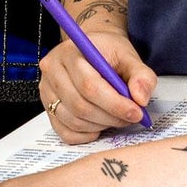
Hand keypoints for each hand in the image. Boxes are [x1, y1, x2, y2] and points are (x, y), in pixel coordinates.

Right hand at [39, 21, 156, 143]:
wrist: (90, 51)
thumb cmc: (107, 53)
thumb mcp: (128, 56)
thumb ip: (140, 75)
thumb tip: (140, 99)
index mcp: (69, 53)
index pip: (89, 85)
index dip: (114, 103)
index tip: (136, 112)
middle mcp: (52, 71)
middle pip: (79, 105)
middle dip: (110, 117)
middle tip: (130, 117)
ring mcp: (46, 91)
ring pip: (73, 121)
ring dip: (100, 126)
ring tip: (116, 118)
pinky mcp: (48, 108)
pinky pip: (65, 132)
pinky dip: (86, 135)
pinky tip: (99, 126)